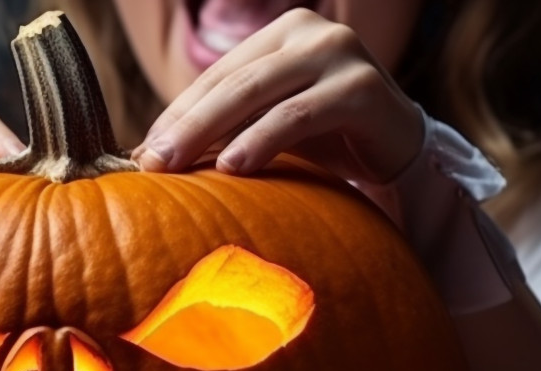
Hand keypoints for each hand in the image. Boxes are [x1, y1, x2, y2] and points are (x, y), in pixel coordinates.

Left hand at [132, 9, 423, 184]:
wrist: (398, 151)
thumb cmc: (327, 140)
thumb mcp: (267, 127)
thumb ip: (222, 130)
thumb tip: (146, 156)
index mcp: (281, 34)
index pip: (217, 75)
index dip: (176, 114)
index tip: (141, 152)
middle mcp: (310, 33)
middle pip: (233, 82)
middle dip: (185, 124)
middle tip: (149, 162)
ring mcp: (340, 53)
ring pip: (259, 93)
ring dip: (212, 132)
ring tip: (177, 166)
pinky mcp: (362, 87)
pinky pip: (299, 114)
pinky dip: (262, 140)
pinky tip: (233, 166)